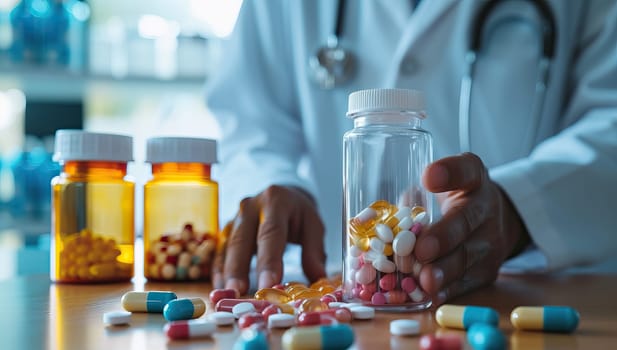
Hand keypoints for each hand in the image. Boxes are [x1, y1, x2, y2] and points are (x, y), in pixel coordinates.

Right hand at [212, 185, 326, 294]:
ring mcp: (234, 218)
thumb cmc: (297, 213)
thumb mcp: (313, 224)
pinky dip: (219, 269)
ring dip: (226, 272)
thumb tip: (318, 279)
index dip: (269, 260)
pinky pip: (219, 250)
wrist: (281, 194)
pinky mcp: (226, 230)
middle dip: (239, 268)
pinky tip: (221, 286)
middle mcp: (250, 207)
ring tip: (228, 294)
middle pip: (242, 239)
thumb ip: (314, 250)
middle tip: (239, 292)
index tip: (268, 284)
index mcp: (275, 201)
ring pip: (227, 246)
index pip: (271, 233)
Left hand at [415, 153, 527, 305]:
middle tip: (421, 250)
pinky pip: (467, 282)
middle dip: (443, 237)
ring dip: (444, 271)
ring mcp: (490, 241)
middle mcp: (485, 208)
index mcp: (472, 180)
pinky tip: (431, 296)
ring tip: (425, 280)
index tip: (428, 177)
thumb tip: (370, 219)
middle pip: (466, 220)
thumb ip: (412, 196)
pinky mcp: (488, 270)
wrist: (493, 220)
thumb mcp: (439, 186)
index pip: (466, 169)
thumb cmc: (453, 200)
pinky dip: (448, 291)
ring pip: (467, 257)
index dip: (449, 173)